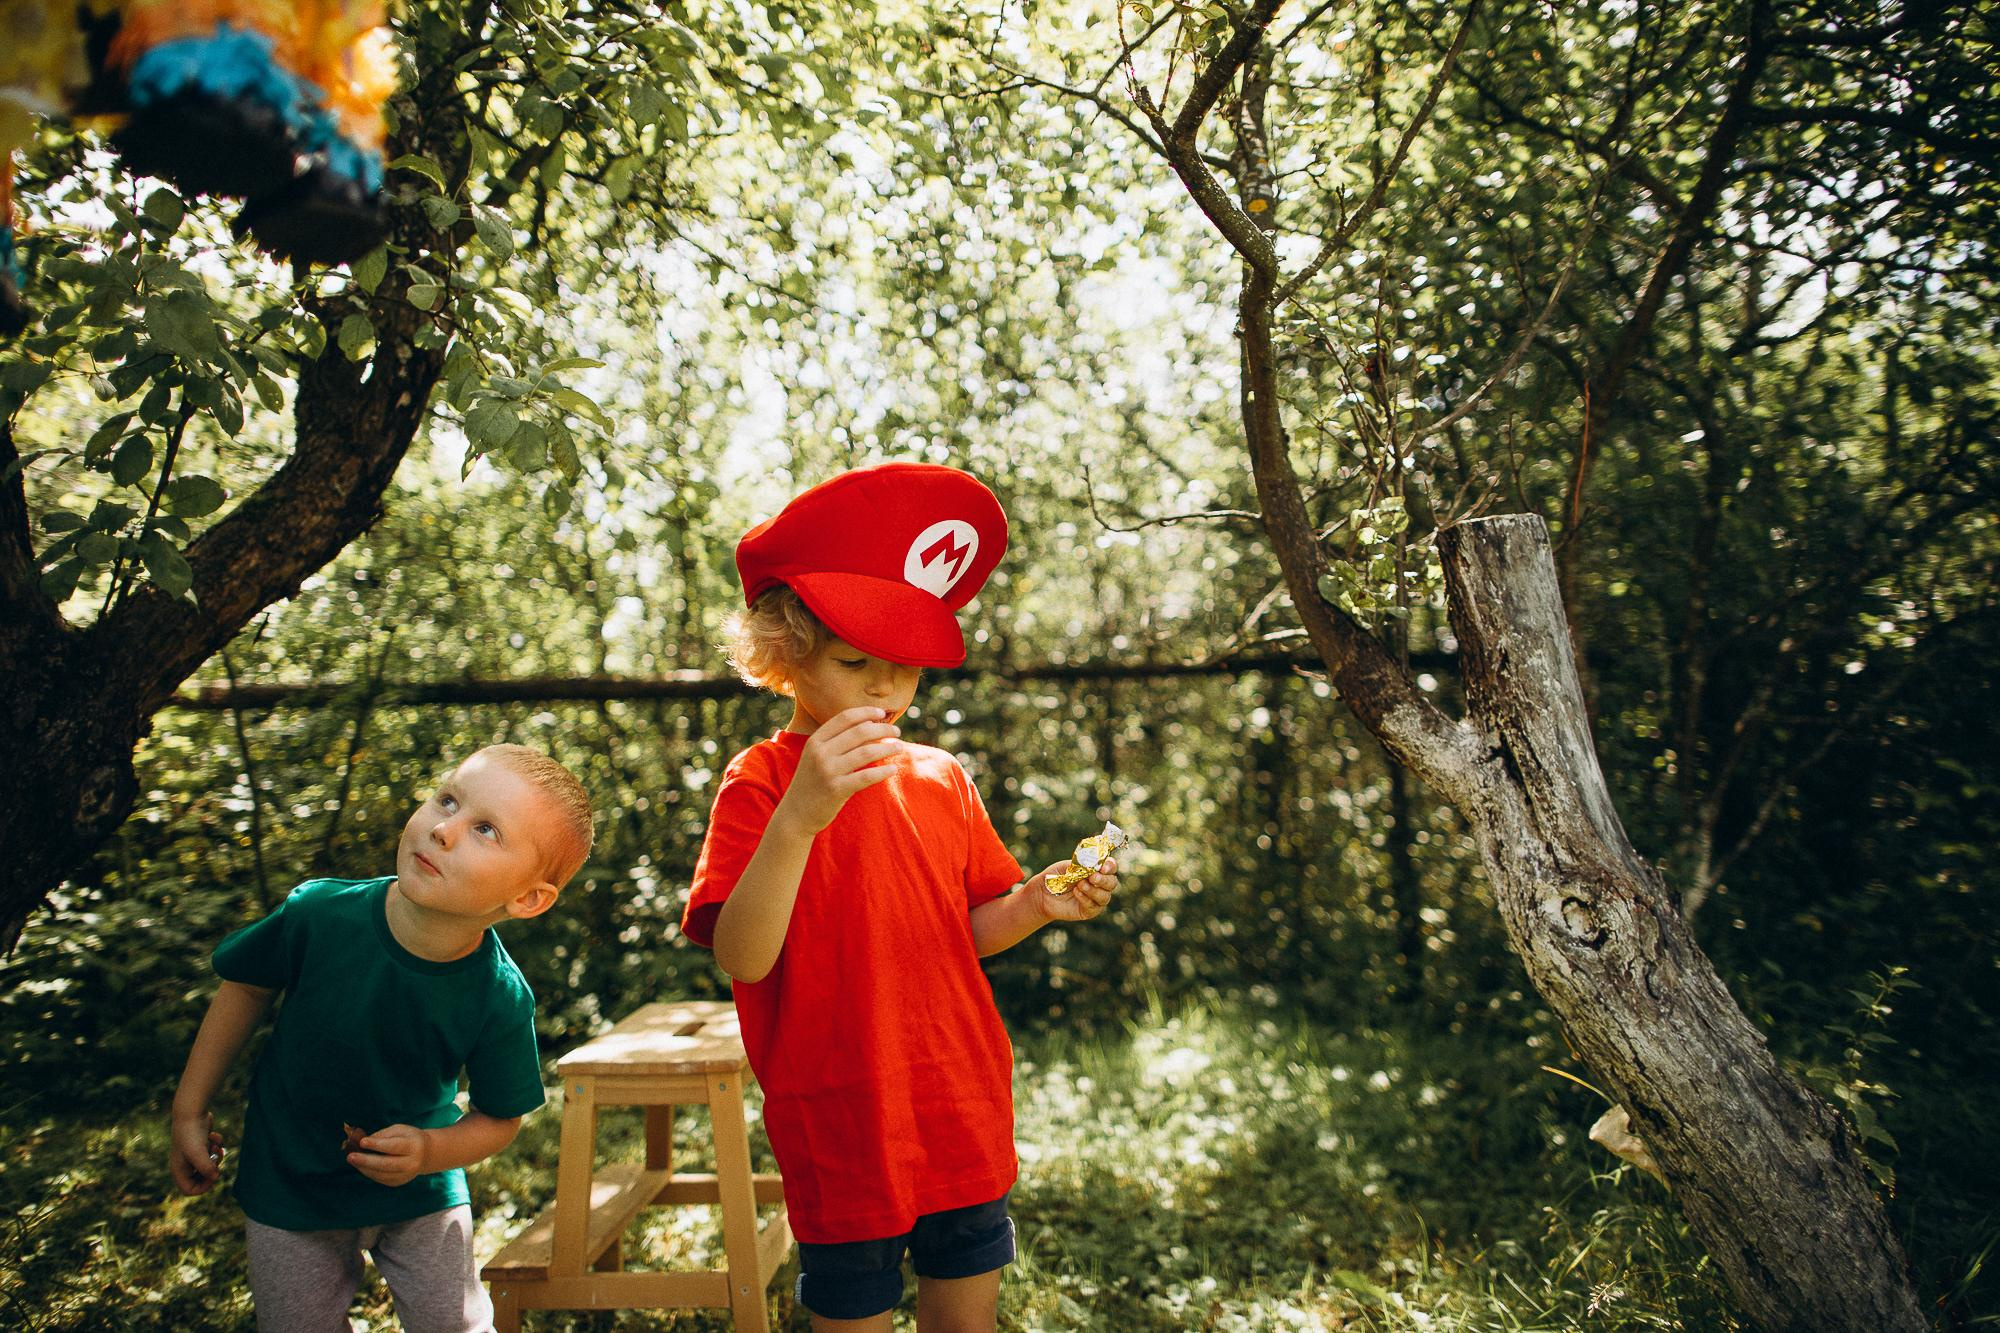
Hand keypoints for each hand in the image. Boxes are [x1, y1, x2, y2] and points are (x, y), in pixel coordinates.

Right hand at [170, 1110, 224, 1194]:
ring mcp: (193, 1154)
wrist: (191, 1112)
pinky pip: (213, 1150)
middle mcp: (185, 1164)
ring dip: (217, 1155)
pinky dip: (217, 1144)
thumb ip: (206, 1168)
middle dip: (212, 1170)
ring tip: (215, 1146)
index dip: (203, 1187)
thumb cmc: (191, 1133)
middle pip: (201, 1179)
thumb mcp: (198, 1153)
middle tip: (216, 1162)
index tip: (213, 1176)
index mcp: (179, 1170)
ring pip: (210, 1164)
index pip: (189, 1189)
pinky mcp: (202, 1144)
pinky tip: (213, 1135)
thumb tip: (216, 1177)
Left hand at [347, 1124, 430, 1186]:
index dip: (377, 1144)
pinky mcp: (398, 1182)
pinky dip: (369, 1172)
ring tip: (353, 1160)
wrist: (427, 1154)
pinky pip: (380, 1178)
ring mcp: (405, 1175)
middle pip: (387, 1164)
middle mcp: (411, 1163)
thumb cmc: (409, 1138)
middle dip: (367, 1161)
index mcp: (414, 1146)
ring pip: (381, 1174)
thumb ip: (383, 1135)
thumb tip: (363, 1142)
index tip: (362, 1141)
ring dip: (364, 1168)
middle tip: (350, 1157)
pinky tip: (361, 1165)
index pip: (394, 1146)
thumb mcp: (400, 1130)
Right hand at [776, 707, 902, 832]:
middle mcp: (820, 752)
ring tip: (899, 747)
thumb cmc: (813, 783)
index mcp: (815, 740)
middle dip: (882, 728)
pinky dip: (883, 771)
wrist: (796, 814)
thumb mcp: (817, 758)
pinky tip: (893, 769)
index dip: (866, 712)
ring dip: (887, 747)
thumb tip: (871, 729)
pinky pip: (866, 776)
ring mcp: (828, 771)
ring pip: (866, 752)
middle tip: (896, 731)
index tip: (883, 713)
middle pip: (860, 731)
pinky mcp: (836, 789)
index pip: (845, 717)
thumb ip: (837, 743)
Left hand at [1039, 857, 1117, 923]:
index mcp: (1097, 870)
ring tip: (1079, 885)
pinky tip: (1076, 893)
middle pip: (1112, 882)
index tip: (1103, 867)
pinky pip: (1093, 906)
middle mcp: (1100, 885)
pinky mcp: (1089, 911)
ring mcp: (1096, 899)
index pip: (1111, 867)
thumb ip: (1080, 865)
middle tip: (1092, 877)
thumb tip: (1091, 865)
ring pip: (1105, 896)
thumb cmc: (1056, 877)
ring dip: (1093, 890)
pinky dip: (1086, 899)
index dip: (1110, 866)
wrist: (1043, 893)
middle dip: (1103, 880)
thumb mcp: (1066, 866)